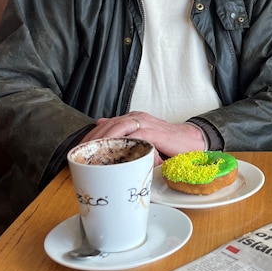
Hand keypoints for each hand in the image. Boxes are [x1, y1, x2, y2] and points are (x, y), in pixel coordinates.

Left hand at [80, 111, 206, 163]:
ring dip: (103, 140)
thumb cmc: (168, 144)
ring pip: (118, 128)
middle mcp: (137, 118)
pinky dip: (122, 143)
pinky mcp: (154, 133)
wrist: (192, 141)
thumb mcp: (144, 139)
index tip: (79, 148)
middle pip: (108, 125)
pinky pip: (134, 137)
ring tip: (91, 152)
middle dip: (92, 139)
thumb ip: (127, 136)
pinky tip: (111, 152)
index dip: (92, 136)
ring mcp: (145, 123)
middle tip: (80, 152)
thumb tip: (104, 129)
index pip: (106, 124)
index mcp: (133, 119)